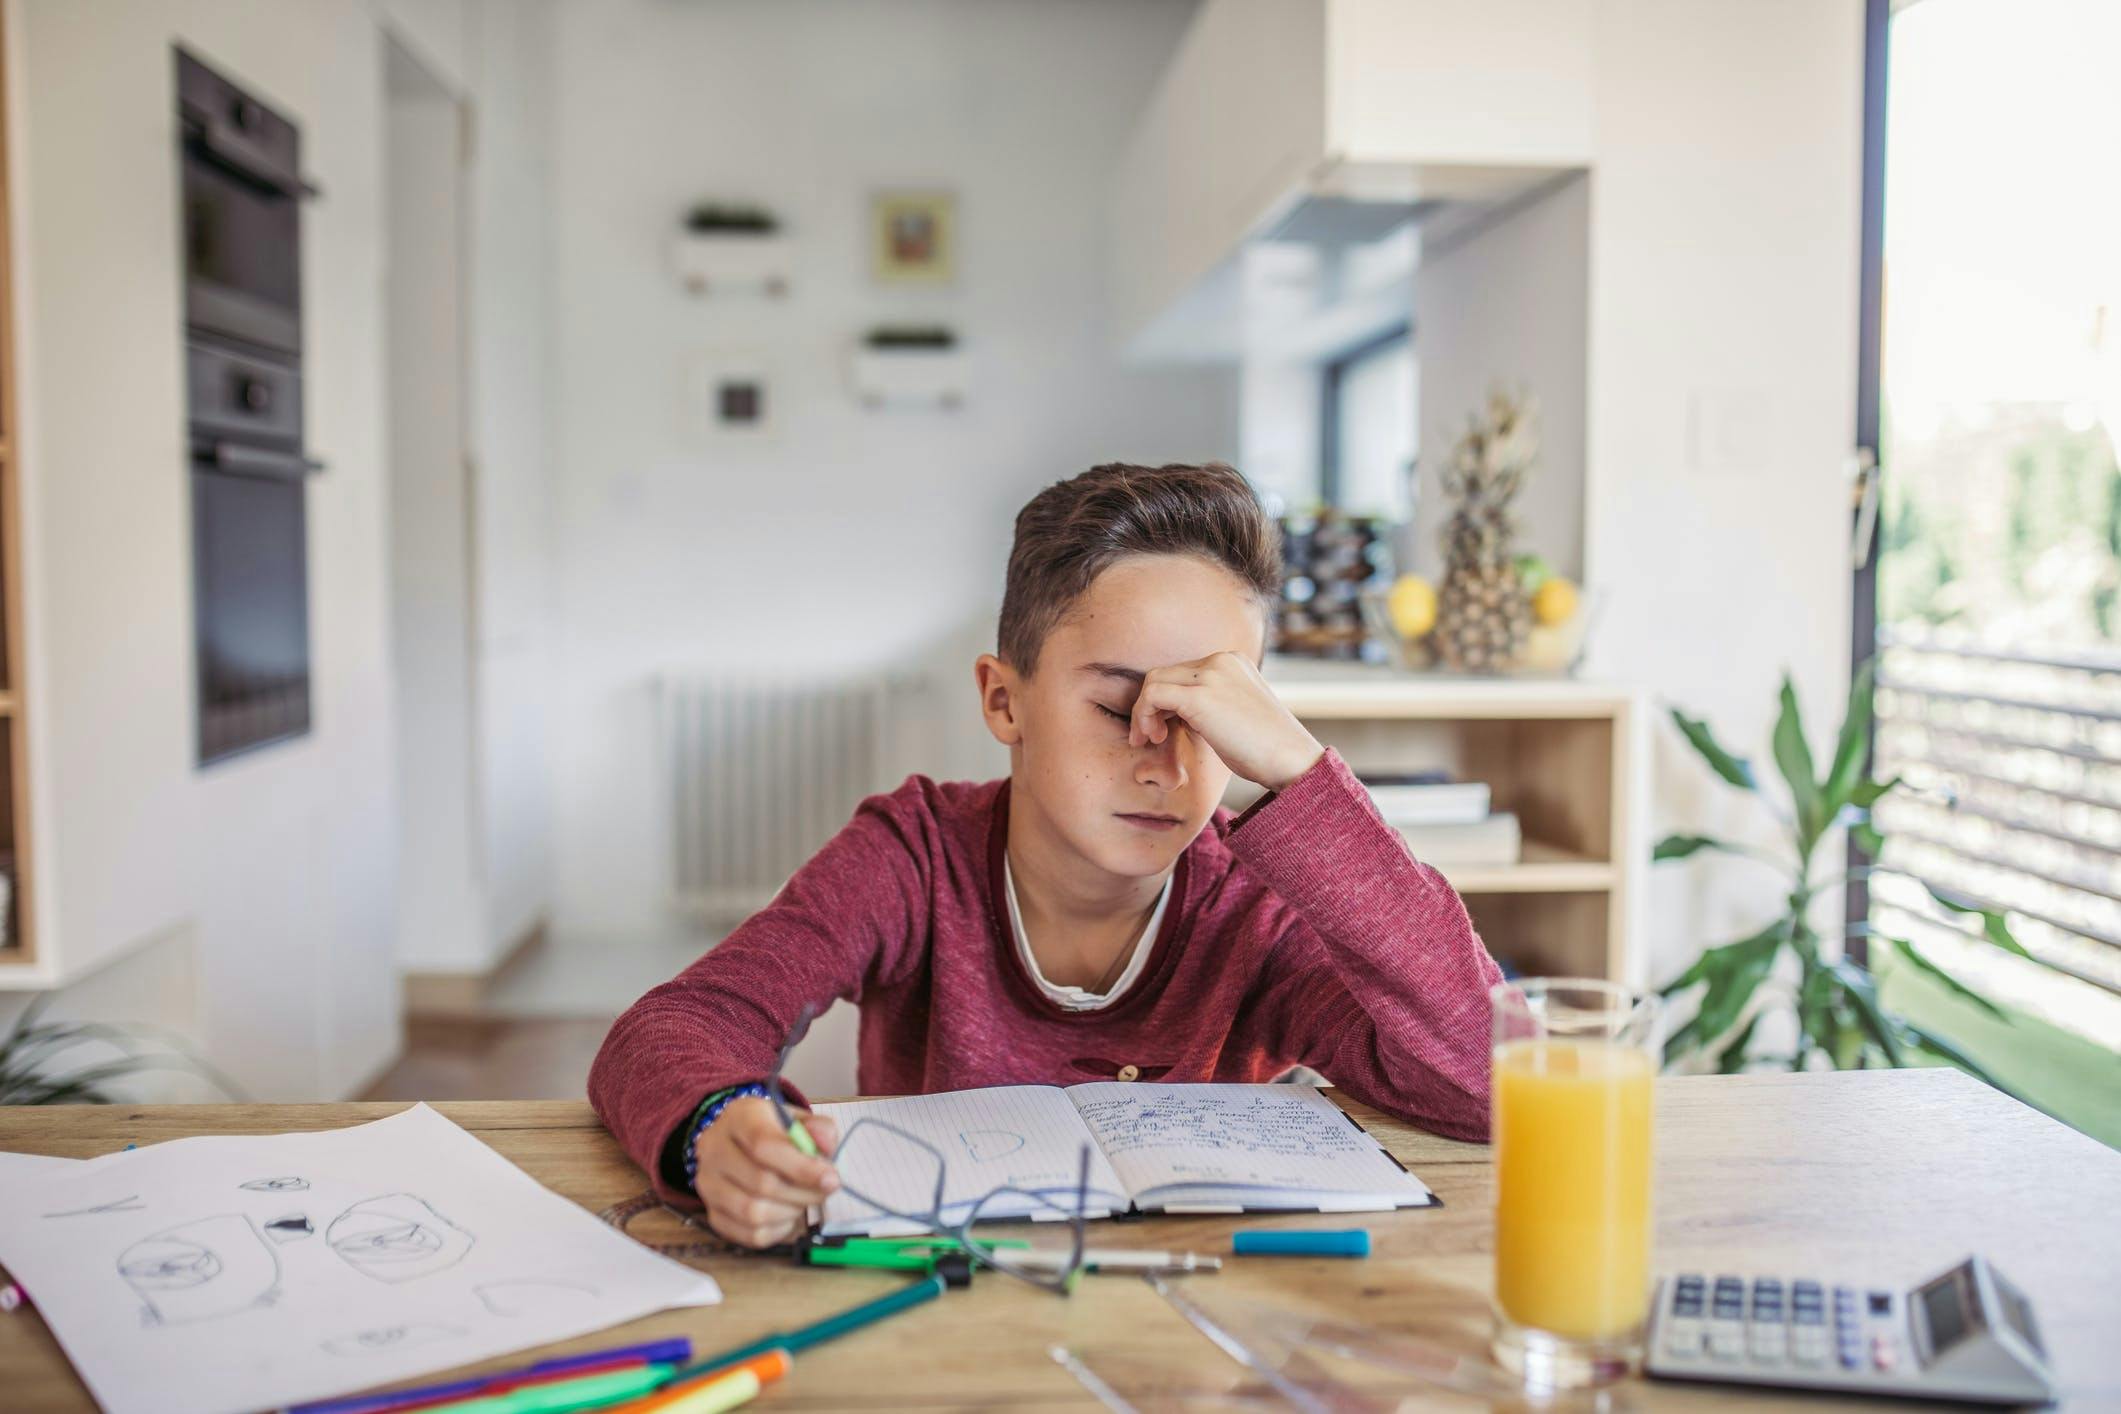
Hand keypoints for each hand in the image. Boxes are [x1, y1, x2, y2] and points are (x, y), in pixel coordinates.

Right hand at [690, 1097, 840, 1248]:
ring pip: (753, 1213)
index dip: (801, 1167)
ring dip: (790, 1212)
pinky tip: (787, 1214)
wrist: (740, 1144)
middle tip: (823, 1191)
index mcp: (739, 1117)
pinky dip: (778, 1230)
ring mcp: (708, 1184)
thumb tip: (825, 1146)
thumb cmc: (775, 1132)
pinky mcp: (712, 1214)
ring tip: (803, 1200)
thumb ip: (820, 1129)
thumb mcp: (799, 1120)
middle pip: (761, 1182)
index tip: (831, 1180)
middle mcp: (714, 1149)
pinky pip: (750, 1235)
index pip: (764, 1145)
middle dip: (803, 1192)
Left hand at [1128, 652, 1324, 791]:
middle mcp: (1221, 660)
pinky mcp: (1199, 697)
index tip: (1163, 728)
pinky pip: (1153, 695)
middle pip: (1165, 673)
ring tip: (1150, 739)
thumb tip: (1175, 713)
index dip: (1166, 701)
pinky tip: (1153, 737)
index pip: (1182, 672)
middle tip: (1150, 736)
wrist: (1291, 761)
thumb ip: (1208, 704)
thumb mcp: (1235, 714)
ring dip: (1143, 711)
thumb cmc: (1265, 749)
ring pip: (1154, 680)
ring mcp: (1211, 675)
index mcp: (1232, 661)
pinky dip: (1144, 715)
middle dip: (1149, 704)